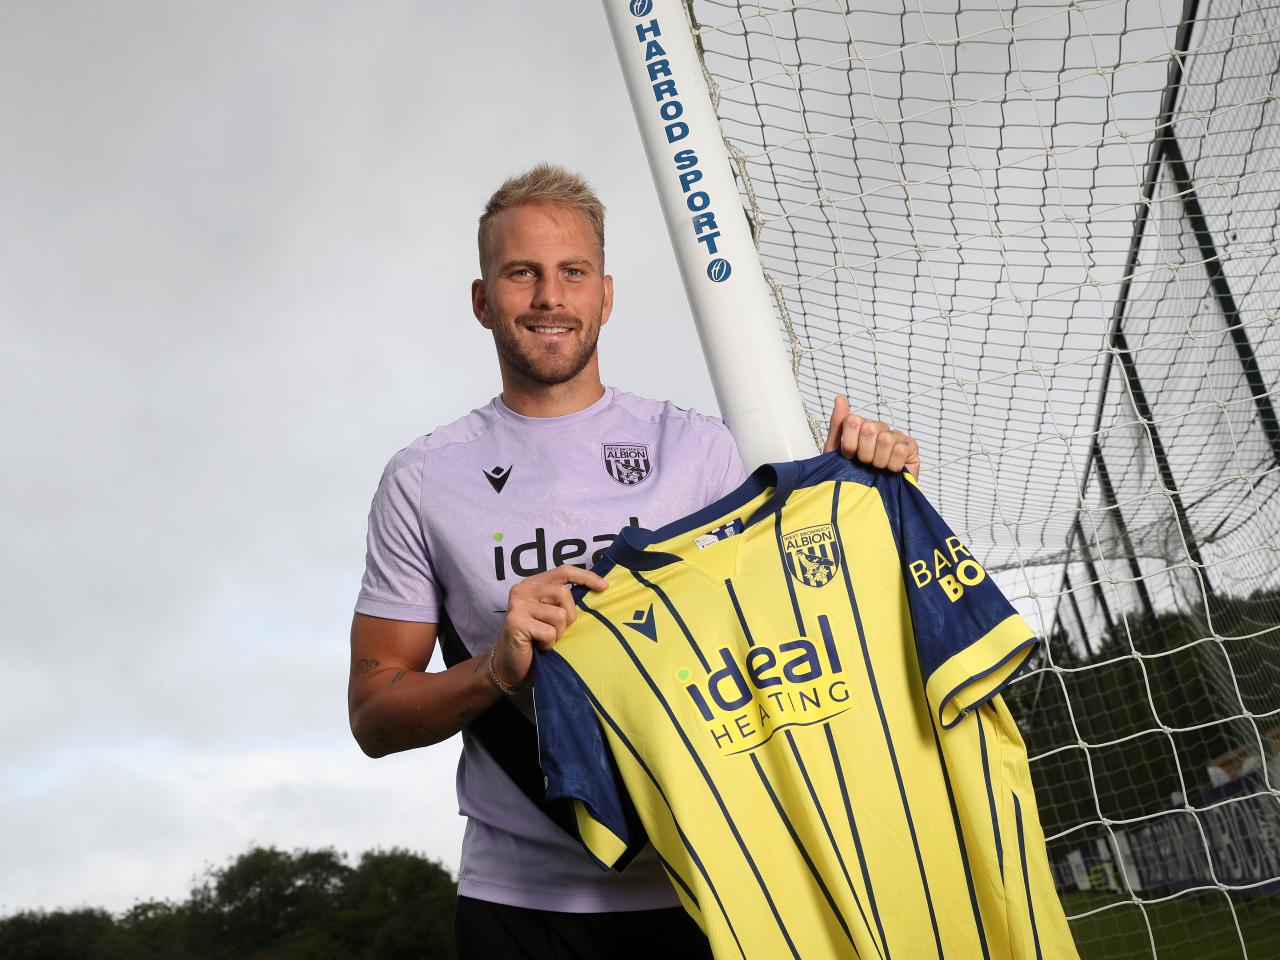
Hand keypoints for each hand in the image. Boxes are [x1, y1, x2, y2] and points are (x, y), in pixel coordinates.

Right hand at [491, 565, 608, 690]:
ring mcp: (518, 605)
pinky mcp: (516, 622)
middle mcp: (523, 590)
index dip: (585, 577)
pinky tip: (537, 646)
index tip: (604, 587)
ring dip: (558, 633)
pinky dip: (548, 644)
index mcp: (533, 584)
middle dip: (569, 616)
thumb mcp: (551, 615)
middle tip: (557, 631)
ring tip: (544, 639)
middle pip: (564, 593)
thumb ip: (563, 601)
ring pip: (559, 614)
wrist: (510, 665)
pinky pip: (549, 632)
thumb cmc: (535, 640)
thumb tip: (598, 589)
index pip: (564, 571)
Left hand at [823, 395, 920, 477]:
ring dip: (879, 460)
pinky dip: (893, 464)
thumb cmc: (851, 476)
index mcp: (861, 425)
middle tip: (865, 464)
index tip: (849, 457)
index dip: (849, 444)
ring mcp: (896, 436)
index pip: (852, 420)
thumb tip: (840, 398)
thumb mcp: (835, 452)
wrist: (866, 500)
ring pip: (886, 439)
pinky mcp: (911, 447)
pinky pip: (901, 449)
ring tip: (877, 469)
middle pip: (869, 429)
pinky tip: (890, 470)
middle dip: (864, 453)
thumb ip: (838, 424)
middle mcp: (879, 428)